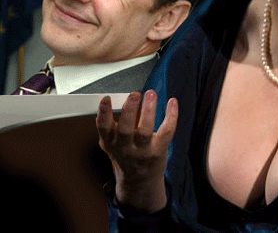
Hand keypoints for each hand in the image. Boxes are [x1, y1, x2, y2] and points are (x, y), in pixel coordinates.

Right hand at [96, 91, 177, 212]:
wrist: (139, 183)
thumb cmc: (126, 156)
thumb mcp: (114, 142)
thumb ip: (113, 125)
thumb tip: (114, 105)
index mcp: (111, 142)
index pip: (104, 128)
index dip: (103, 113)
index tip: (106, 99)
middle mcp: (126, 148)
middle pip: (125, 129)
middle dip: (129, 110)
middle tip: (134, 94)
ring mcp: (143, 151)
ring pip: (145, 130)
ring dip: (148, 110)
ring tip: (151, 94)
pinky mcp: (159, 150)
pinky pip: (166, 132)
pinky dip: (171, 116)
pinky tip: (172, 102)